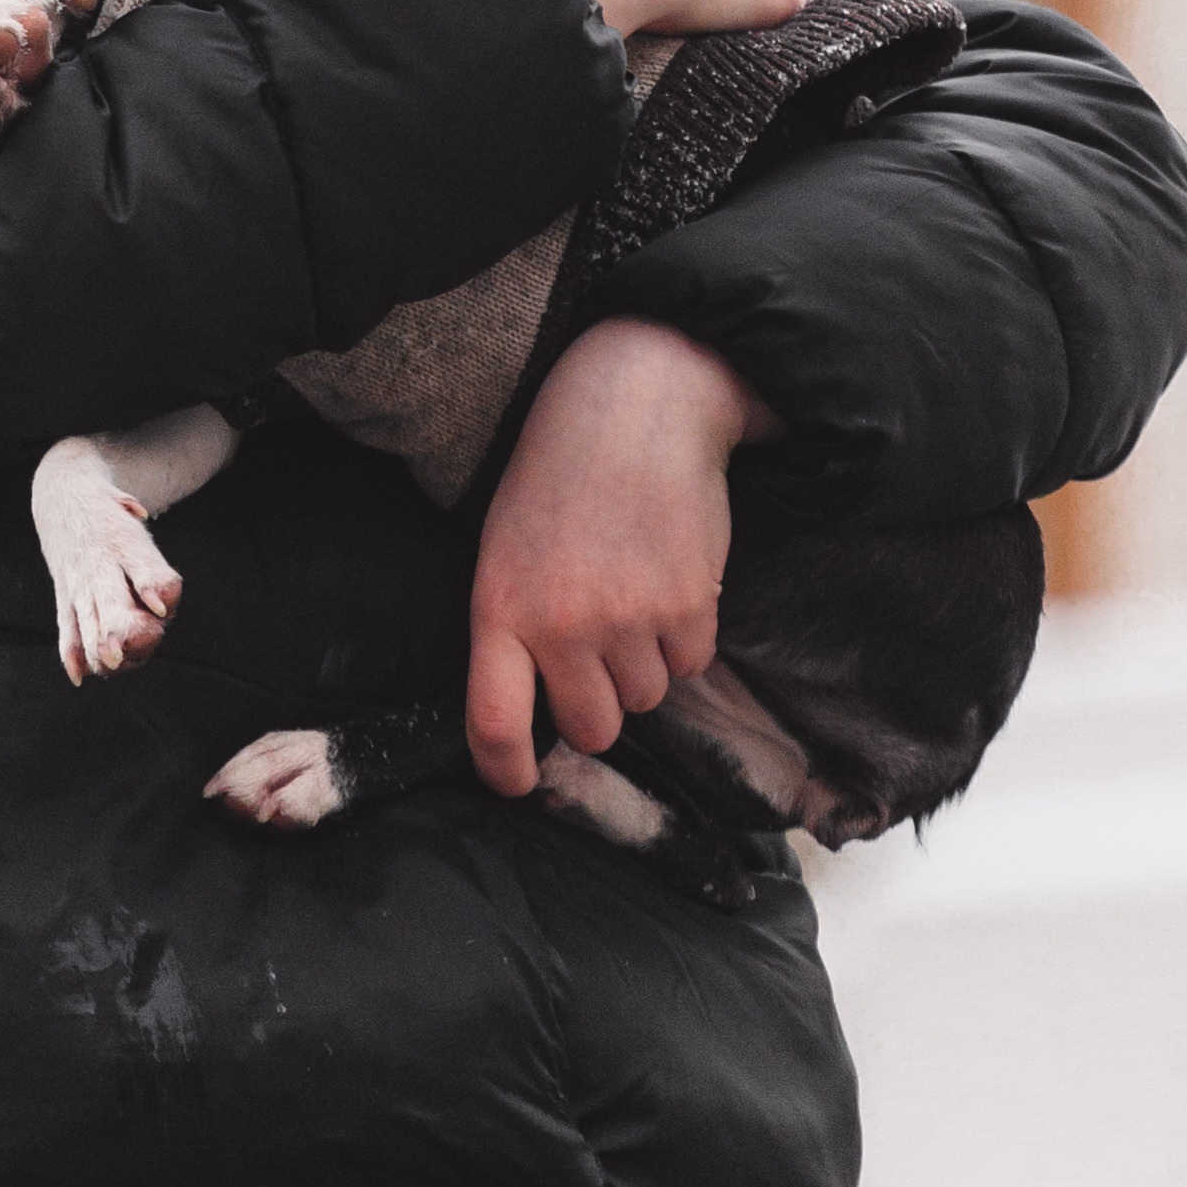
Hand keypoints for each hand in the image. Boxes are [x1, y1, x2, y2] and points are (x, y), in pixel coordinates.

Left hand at [466, 319, 780, 796]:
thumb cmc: (559, 476)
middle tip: (598, 648)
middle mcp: (561, 625)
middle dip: (599, 704)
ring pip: (646, 699)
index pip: (493, 723)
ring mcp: (628, 620)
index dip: (506, 770)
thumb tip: (542, 706)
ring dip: (644, 664)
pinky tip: (669, 574)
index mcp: (500, 608)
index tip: (519, 782)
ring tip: (633, 588)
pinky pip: (692, 665)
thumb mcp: (506, 546)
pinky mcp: (689, 607)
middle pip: (592, 728)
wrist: (637, 405)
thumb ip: (517, 625)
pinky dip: (686, 636)